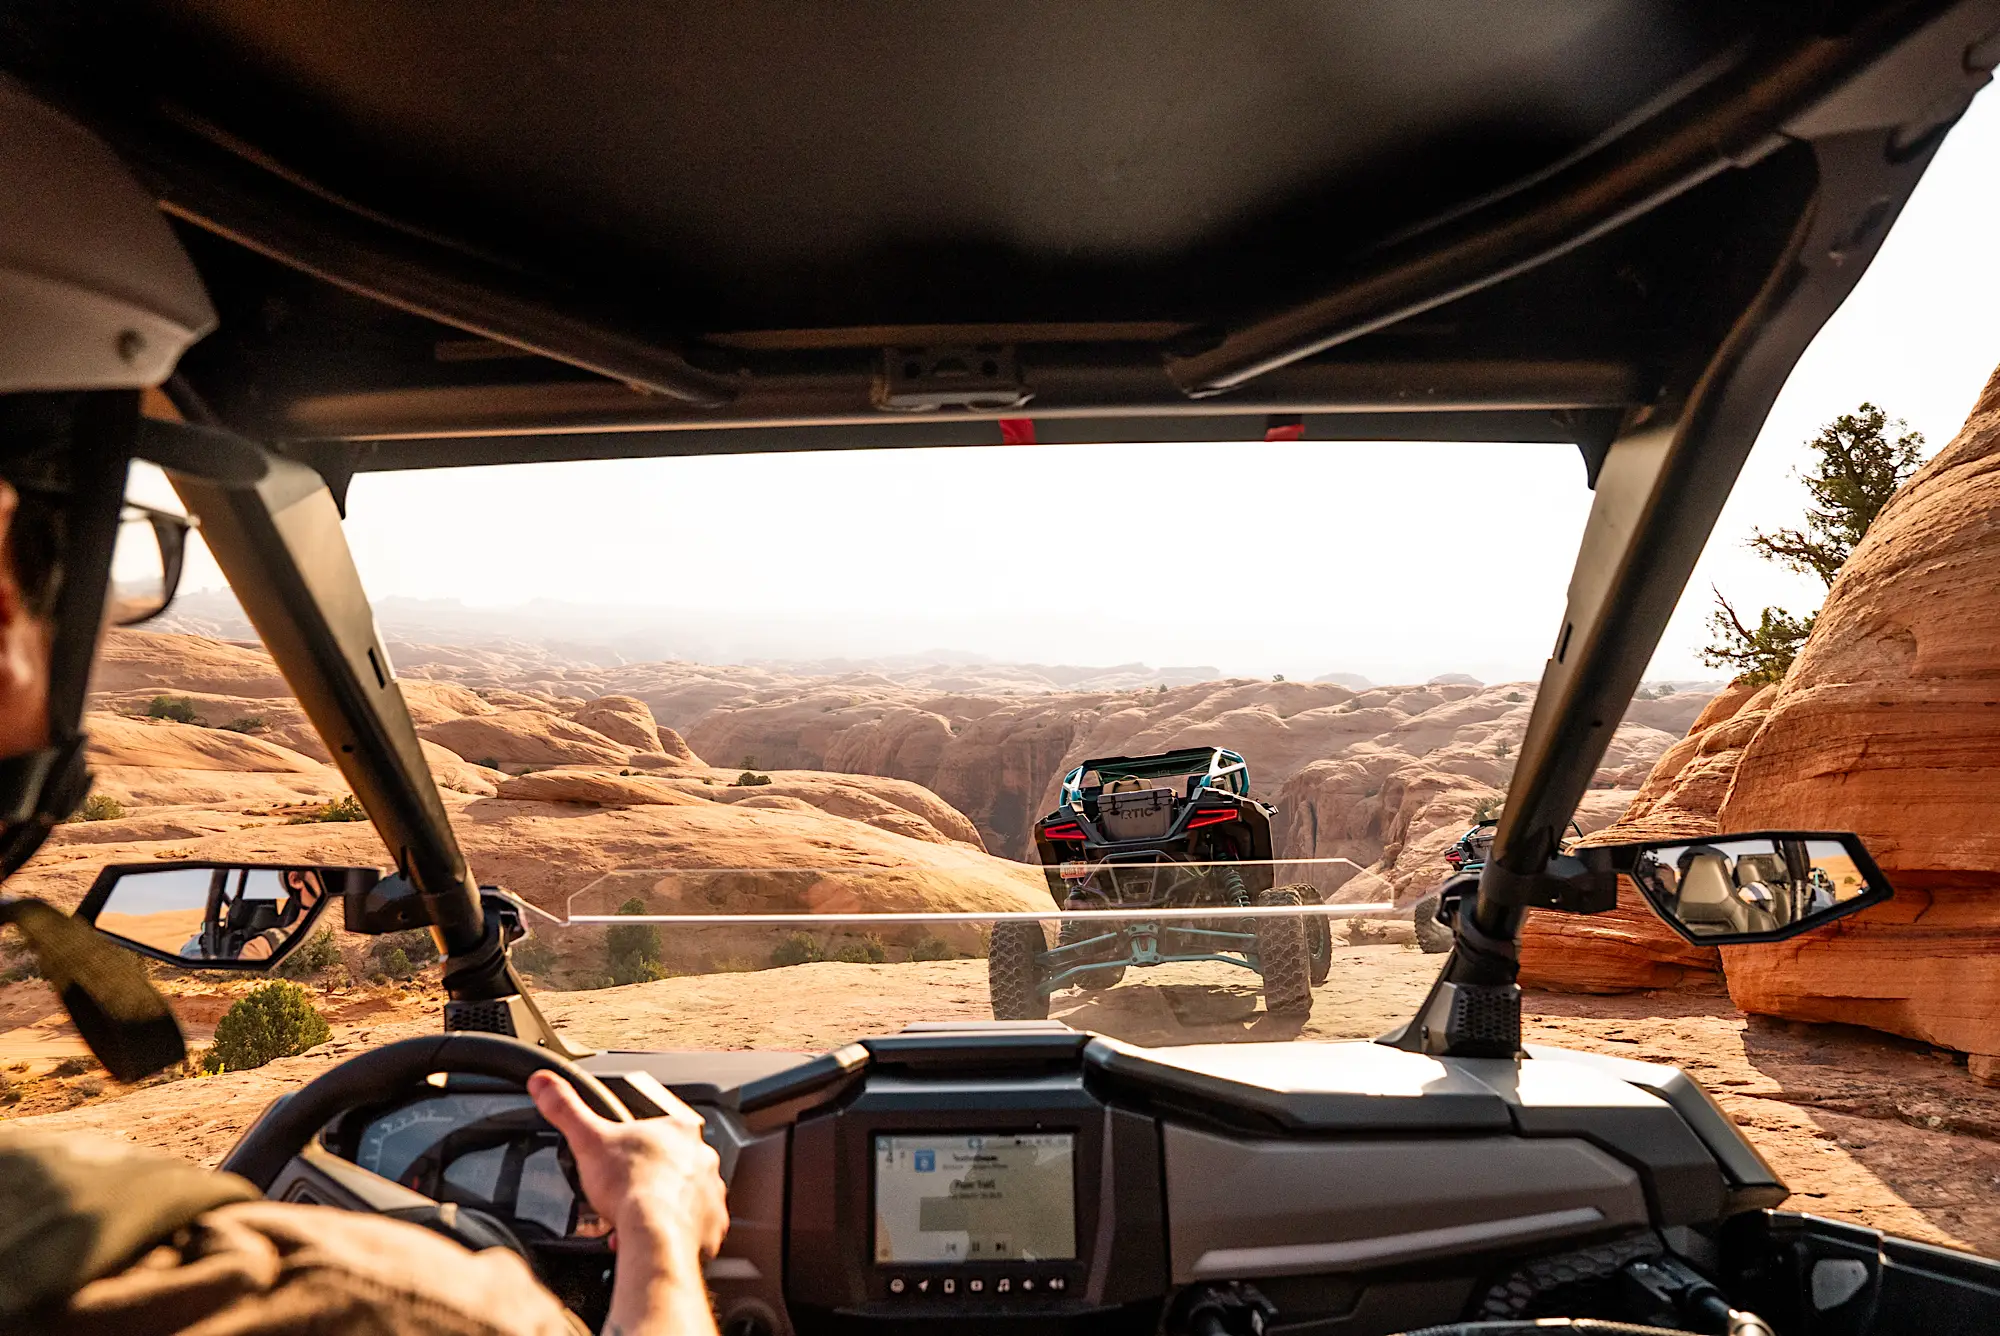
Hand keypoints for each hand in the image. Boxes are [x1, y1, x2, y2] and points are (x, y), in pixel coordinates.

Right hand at [528, 1071, 727, 1335]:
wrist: (653, 1234)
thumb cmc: (629, 1188)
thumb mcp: (587, 1139)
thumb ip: (565, 1108)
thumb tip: (544, 1083)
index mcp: (678, 1130)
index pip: (663, 1126)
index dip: (641, 1143)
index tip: (626, 1157)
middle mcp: (702, 1157)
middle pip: (676, 1162)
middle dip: (653, 1176)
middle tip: (629, 1190)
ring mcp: (711, 1190)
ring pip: (687, 1194)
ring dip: (667, 1204)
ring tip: (639, 1217)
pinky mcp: (713, 1223)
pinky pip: (698, 1225)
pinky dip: (679, 1231)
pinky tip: (657, 1235)